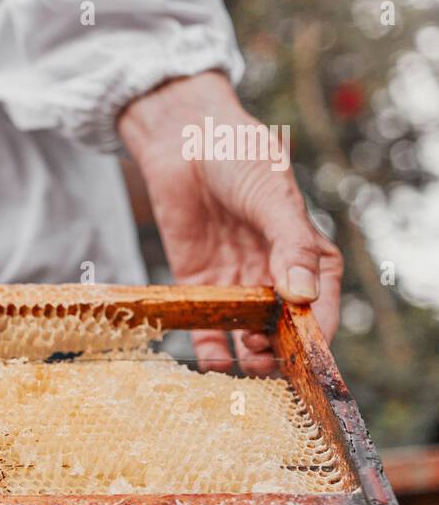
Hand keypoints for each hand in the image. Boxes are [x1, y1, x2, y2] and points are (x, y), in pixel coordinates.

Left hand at [118, 71, 342, 373]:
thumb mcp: (273, 197)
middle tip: (270, 361)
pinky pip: (208, 326)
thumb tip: (303, 295)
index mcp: (305, 253)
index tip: (311, 352)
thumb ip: (290, 245)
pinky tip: (213, 363)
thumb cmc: (239, 157)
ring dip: (250, 355)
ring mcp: (236, 280)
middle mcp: (273, 273)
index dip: (318, 330)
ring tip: (246, 364)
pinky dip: (211, 349)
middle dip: (282, 351)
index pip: (320, 303)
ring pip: (248, 333)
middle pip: (284, 327)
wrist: (184, 140)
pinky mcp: (198, 282)